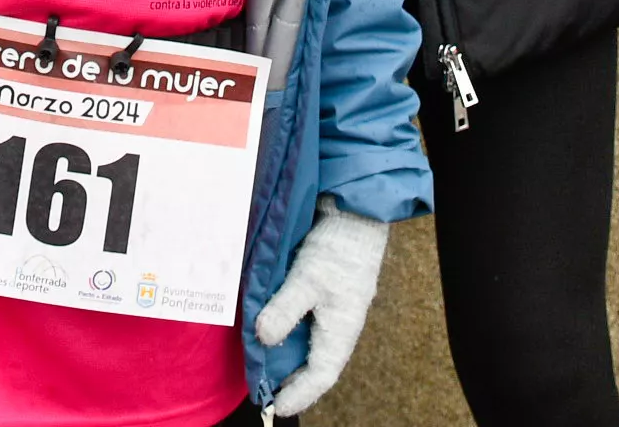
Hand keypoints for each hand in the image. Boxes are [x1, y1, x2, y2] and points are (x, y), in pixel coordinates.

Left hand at [256, 197, 389, 414]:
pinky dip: (289, 330)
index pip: (321, 376)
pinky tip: (271, 326)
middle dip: (290, 379)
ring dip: (288, 355)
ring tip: (263, 362)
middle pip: (314, 363)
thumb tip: (263, 339)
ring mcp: (334, 309)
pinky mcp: (326, 292)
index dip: (299, 394)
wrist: (356, 213)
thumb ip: (285, 310)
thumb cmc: (338, 249)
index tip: (275, 406)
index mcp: (341, 331)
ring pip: (310, 343)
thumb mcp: (307, 280)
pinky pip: (307, 322)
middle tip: (262, 387)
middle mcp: (339, 325)